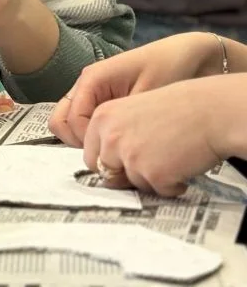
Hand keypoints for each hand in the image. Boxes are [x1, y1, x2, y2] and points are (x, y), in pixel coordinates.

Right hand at [50, 32, 224, 146]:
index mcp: (92, 79)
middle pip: (61, 122)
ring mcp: (92, 92)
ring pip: (70, 123)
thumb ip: (124, 121)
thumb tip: (111, 149)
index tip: (117, 154)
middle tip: (111, 154)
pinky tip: (121, 141)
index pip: (72, 120)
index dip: (89, 141)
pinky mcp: (103, 99)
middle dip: (80, 142)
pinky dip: (95, 135)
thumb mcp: (147, 96)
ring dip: (86, 140)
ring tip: (116, 149)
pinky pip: (86, 121)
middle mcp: (85, 85)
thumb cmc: (169, 70)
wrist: (186, 55)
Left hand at [81, 77, 242, 195]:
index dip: (108, 161)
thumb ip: (114, 134)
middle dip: (125, 174)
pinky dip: (171, 185)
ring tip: (170, 158)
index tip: (122, 163)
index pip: (90, 153)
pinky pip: (157, 191)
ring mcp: (129, 156)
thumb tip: (106, 164)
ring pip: (132, 183)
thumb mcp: (132, 111)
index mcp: (102, 118)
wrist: (209, 111)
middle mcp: (110, 137)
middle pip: (106, 172)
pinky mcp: (151, 173)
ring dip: (151, 178)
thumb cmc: (179, 108)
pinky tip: (182, 166)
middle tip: (148, 165)